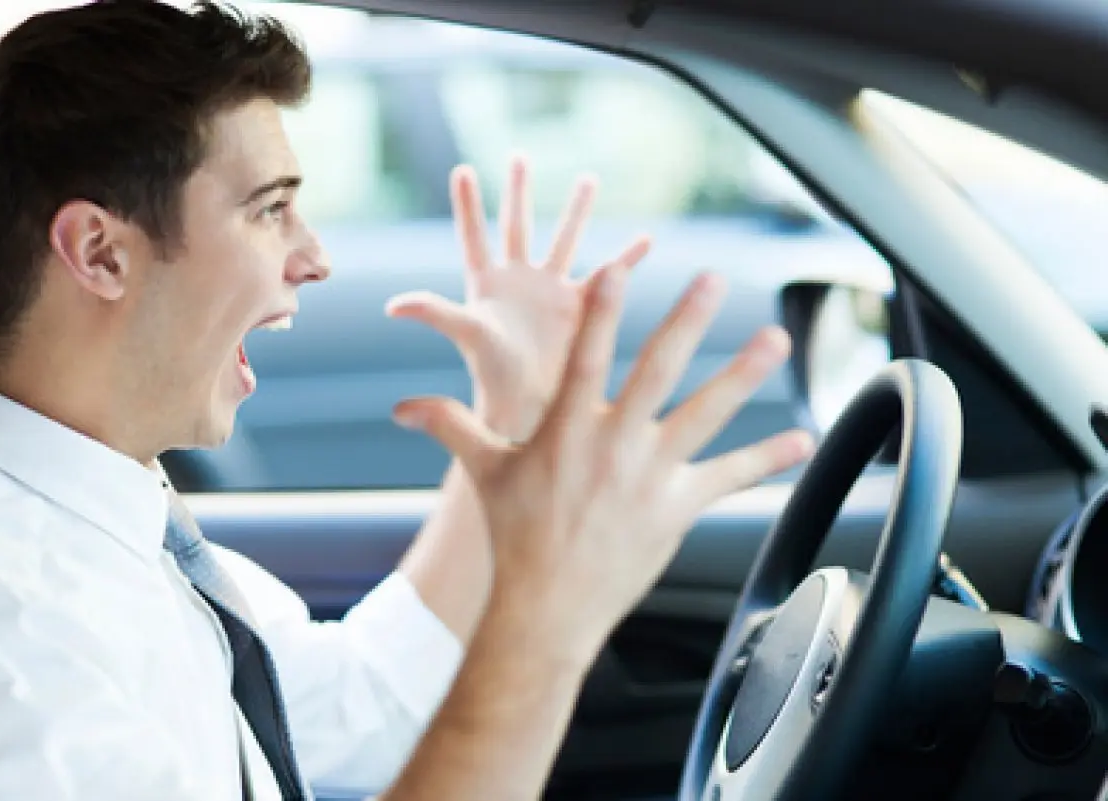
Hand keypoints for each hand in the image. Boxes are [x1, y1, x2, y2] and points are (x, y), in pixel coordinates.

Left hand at [385, 157, 649, 441]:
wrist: (531, 408)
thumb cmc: (494, 374)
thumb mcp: (467, 335)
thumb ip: (435, 313)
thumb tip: (393, 305)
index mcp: (488, 284)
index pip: (475, 234)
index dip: (468, 204)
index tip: (461, 169)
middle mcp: (519, 282)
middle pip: (518, 225)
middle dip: (518, 192)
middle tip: (519, 156)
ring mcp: (551, 293)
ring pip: (566, 240)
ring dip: (577, 211)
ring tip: (588, 179)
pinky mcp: (581, 308)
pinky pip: (609, 275)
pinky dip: (627, 258)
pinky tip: (646, 239)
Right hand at [392, 266, 814, 653]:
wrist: (547, 607)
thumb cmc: (516, 535)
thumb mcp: (483, 474)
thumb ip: (449, 426)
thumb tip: (401, 405)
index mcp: (566, 429)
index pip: (586, 356)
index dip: (602, 309)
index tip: (620, 268)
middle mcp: (612, 445)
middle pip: (657, 371)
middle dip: (686, 321)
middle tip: (713, 280)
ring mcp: (650, 476)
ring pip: (704, 414)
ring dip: (742, 375)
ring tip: (775, 339)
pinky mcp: (677, 508)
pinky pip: (728, 476)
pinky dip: (766, 458)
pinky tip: (802, 440)